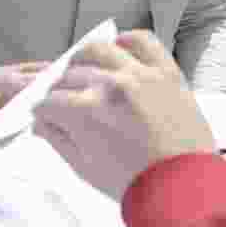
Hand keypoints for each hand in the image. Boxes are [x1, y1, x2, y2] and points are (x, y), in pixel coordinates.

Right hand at [33, 30, 216, 200]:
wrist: (182, 185)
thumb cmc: (136, 184)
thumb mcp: (86, 167)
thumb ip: (59, 139)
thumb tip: (42, 122)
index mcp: (86, 111)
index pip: (50, 100)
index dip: (43, 109)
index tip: (47, 112)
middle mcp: (110, 85)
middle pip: (70, 74)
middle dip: (60, 88)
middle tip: (64, 97)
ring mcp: (140, 74)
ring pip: (100, 49)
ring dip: (84, 58)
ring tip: (84, 69)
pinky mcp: (165, 71)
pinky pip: (143, 41)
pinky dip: (127, 41)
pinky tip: (119, 50)